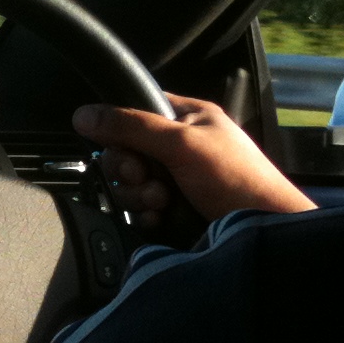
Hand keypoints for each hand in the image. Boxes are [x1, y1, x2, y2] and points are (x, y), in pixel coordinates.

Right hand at [73, 92, 316, 227]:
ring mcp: (174, 181)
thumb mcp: (182, 143)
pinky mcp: (171, 211)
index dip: (121, 128)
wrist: (260, 232)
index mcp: (187, 118)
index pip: (135, 110)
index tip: (125, 146)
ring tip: (165, 201)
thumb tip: (83, 115)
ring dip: (140, 196)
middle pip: (124, 151)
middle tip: (149, 179)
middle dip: (131, 169)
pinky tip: (162, 218)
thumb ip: (131, 126)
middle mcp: (178, 147)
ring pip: (129, 184)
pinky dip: (146, 215)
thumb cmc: (235, 178)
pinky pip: (138, 210)